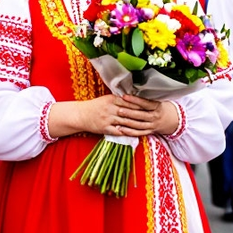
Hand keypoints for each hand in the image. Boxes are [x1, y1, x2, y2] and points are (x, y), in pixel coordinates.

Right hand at [47, 95, 175, 137]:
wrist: (80, 115)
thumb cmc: (94, 106)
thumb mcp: (106, 99)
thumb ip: (118, 99)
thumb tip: (130, 97)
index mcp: (111, 99)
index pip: (129, 101)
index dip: (140, 104)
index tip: (150, 105)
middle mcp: (110, 108)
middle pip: (129, 111)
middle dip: (142, 114)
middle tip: (153, 116)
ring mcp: (107, 118)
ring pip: (125, 121)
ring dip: (137, 124)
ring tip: (147, 125)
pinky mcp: (104, 128)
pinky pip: (118, 131)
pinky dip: (127, 132)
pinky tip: (135, 134)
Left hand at [117, 95, 178, 136]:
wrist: (173, 120)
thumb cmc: (163, 107)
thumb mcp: (159, 100)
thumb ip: (148, 97)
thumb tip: (133, 89)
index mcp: (157, 107)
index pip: (145, 103)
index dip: (135, 100)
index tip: (125, 96)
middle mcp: (155, 117)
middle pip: (141, 115)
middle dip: (129, 113)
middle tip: (119, 110)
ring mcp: (152, 125)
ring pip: (139, 125)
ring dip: (128, 123)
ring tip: (118, 119)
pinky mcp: (149, 132)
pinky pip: (138, 133)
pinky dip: (129, 132)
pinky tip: (121, 129)